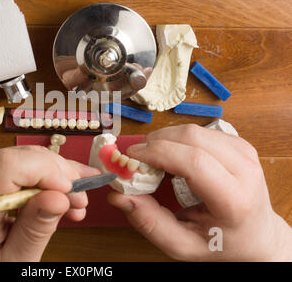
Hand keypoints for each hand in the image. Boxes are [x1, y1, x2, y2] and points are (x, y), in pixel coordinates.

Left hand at [0, 146, 98, 260]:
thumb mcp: (11, 261)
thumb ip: (34, 230)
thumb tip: (60, 197)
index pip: (9, 166)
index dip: (46, 171)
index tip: (70, 192)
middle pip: (22, 157)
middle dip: (59, 174)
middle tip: (81, 201)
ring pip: (25, 156)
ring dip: (55, 175)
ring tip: (73, 203)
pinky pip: (17, 160)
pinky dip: (41, 175)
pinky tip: (58, 194)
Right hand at [108, 124, 291, 260]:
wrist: (257, 236)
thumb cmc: (221, 243)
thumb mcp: (183, 245)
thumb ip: (149, 223)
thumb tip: (119, 195)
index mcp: (234, 199)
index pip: (194, 162)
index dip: (158, 153)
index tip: (132, 157)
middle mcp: (245, 170)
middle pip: (192, 137)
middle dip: (156, 141)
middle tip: (136, 158)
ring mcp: (245, 152)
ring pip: (194, 129)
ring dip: (165, 138)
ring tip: (152, 158)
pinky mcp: (239, 144)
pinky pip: (200, 131)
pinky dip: (178, 139)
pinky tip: (172, 155)